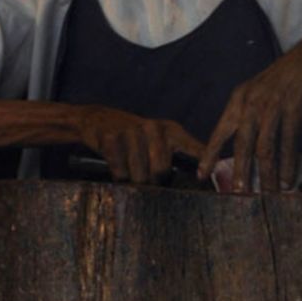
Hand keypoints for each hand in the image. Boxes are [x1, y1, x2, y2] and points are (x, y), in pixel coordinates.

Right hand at [74, 107, 203, 183]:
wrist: (98, 119)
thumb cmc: (132, 138)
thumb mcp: (157, 139)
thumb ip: (174, 157)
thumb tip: (192, 181)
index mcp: (170, 129)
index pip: (193, 147)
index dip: (202, 163)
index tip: (203, 178)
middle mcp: (153, 128)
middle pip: (160, 171)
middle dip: (152, 181)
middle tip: (144, 178)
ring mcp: (131, 132)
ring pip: (139, 175)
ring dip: (132, 180)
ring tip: (128, 171)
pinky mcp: (111, 139)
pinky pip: (119, 172)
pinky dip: (117, 176)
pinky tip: (115, 166)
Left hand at [197, 36, 301, 193]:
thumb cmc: (282, 81)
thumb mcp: (256, 94)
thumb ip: (247, 117)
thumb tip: (242, 149)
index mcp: (238, 101)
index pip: (219, 132)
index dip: (209, 155)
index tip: (201, 176)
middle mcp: (251, 104)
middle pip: (241, 145)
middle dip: (239, 172)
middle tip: (238, 195)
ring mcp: (273, 106)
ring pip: (266, 147)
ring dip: (267, 174)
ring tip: (268, 194)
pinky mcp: (295, 108)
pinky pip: (289, 142)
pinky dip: (288, 164)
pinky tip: (289, 180)